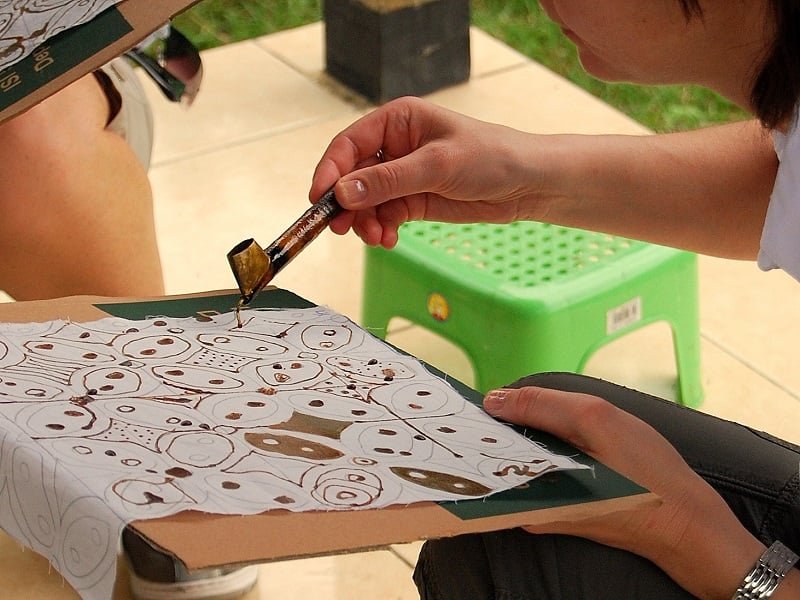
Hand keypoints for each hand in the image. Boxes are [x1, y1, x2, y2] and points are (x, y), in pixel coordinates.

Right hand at [310, 96, 548, 247]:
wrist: (526, 185)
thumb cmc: (490, 157)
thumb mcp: (436, 166)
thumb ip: (388, 180)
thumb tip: (342, 193)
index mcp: (397, 120)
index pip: (349, 145)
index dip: (329, 171)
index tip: (319, 198)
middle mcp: (394, 146)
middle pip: (352, 176)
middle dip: (346, 204)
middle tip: (342, 229)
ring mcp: (402, 175)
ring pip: (365, 201)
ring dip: (365, 222)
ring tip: (377, 238)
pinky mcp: (413, 200)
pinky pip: (384, 216)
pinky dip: (382, 229)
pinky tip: (388, 240)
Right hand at [483, 386, 770, 599]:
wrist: (699, 529)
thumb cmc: (645, 515)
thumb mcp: (585, 513)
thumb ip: (545, 508)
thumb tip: (518, 510)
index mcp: (591, 418)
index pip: (536, 400)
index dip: (508, 402)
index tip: (485, 404)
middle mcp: (607, 412)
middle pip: (553, 399)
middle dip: (523, 405)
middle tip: (495, 415)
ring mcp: (624, 420)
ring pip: (572, 408)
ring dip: (545, 413)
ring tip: (520, 426)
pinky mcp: (636, 435)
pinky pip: (590, 419)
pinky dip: (567, 424)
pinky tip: (559, 443)